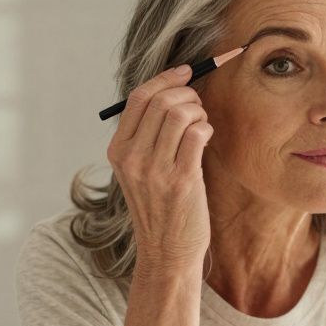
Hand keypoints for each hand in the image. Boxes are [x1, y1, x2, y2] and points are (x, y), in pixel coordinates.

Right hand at [107, 64, 212, 271]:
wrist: (166, 252)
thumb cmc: (160, 208)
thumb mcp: (139, 171)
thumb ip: (148, 137)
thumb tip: (174, 92)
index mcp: (118, 151)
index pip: (138, 98)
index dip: (165, 79)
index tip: (185, 72)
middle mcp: (133, 158)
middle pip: (160, 101)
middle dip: (187, 94)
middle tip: (198, 105)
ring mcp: (155, 170)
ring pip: (179, 113)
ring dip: (199, 111)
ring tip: (202, 124)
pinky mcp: (181, 180)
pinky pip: (197, 134)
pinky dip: (206, 128)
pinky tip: (207, 138)